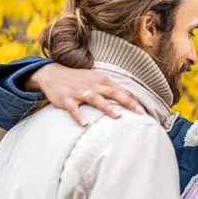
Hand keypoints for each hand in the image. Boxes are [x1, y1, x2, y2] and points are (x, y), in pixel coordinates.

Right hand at [29, 63, 144, 126]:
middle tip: (140, 113)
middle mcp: (92, 85)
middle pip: (113, 93)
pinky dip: (79, 116)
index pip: (121, 90)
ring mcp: (79, 92)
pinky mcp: (66, 99)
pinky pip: (73, 108)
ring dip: (107, 108)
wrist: (52, 74)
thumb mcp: (96, 80)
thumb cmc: (79, 80)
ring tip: (118, 116)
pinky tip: (85, 124)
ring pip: (95, 99)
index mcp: (101, 81)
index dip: (133, 99)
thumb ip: (111, 89)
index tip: (145, 110)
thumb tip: (131, 99)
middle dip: (127, 103)